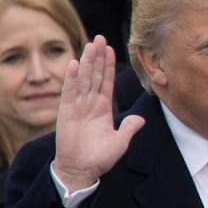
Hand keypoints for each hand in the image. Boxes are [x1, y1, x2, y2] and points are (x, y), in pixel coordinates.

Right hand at [53, 37, 141, 191]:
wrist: (81, 170)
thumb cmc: (99, 158)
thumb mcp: (120, 142)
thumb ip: (129, 128)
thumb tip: (141, 119)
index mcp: (102, 108)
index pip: (106, 81)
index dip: (108, 65)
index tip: (111, 48)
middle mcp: (89, 104)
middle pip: (94, 75)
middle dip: (97, 56)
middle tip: (100, 37)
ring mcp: (77, 106)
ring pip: (83, 79)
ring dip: (86, 61)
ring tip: (91, 44)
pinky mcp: (66, 112)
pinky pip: (70, 92)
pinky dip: (72, 78)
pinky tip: (75, 64)